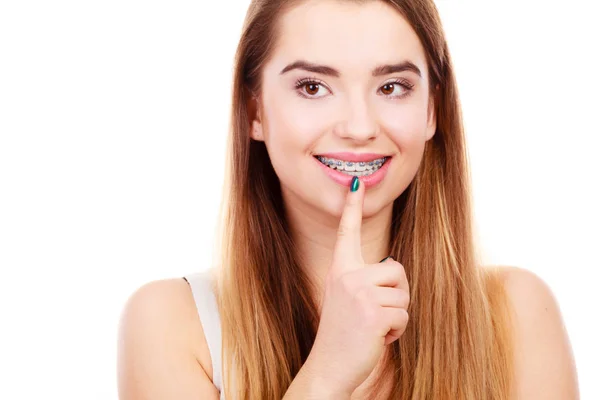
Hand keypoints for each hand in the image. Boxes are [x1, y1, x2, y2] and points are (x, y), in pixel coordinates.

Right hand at [305, 177, 409, 395]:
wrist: (328, 366)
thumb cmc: (342, 333)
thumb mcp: (345, 299)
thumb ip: (363, 279)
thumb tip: (392, 265)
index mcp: (340, 269)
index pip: (347, 232)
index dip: (353, 206)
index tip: (357, 182)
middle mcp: (347, 275)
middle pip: (397, 269)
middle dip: (397, 294)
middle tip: (376, 314)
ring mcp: (360, 293)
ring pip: (403, 295)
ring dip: (396, 316)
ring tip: (373, 327)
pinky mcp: (374, 312)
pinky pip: (404, 315)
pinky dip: (397, 332)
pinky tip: (377, 338)